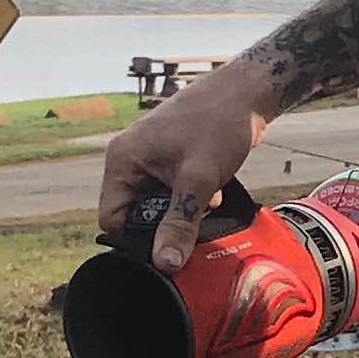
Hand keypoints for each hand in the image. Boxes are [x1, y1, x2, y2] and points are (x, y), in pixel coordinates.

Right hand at [94, 52, 276, 268]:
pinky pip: (174, 195)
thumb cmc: (217, 124)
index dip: (137, 238)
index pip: (113, 218)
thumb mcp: (198, 179)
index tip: (168, 245)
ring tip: (207, 199)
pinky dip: (193, 200)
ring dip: (184, 213)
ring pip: (159, 207)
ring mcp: (150, 161)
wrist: (246, 93)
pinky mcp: (171, 162)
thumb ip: (180, 223)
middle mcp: (129, 161)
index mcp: (122, 161)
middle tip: (194, 220)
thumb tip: (166, 264)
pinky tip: (213, 190)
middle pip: (136, 215)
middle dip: (166, 224)